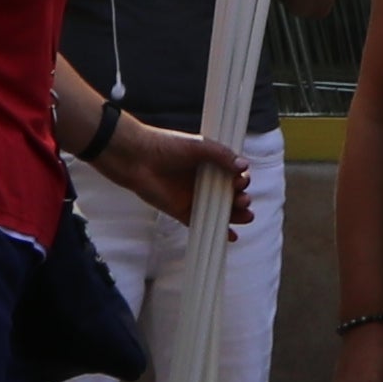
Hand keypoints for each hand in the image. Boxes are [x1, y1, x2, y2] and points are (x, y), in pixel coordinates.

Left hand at [91, 116, 248, 231]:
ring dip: (234, 215)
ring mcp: (193, 196)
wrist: (137, 158)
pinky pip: (202, 223)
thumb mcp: (198, 146)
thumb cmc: (165, 146)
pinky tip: (230, 235)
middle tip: (243, 200)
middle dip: (241, 199)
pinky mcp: (182, 211)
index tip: (241, 182)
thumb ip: (221, 155)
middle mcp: (204, 180)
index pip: (233, 174)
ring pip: (220, 210)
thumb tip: (243, 166)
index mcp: (209, 163)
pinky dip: (217, 230)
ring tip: (245, 216)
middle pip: (230, 194)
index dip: (240, 180)